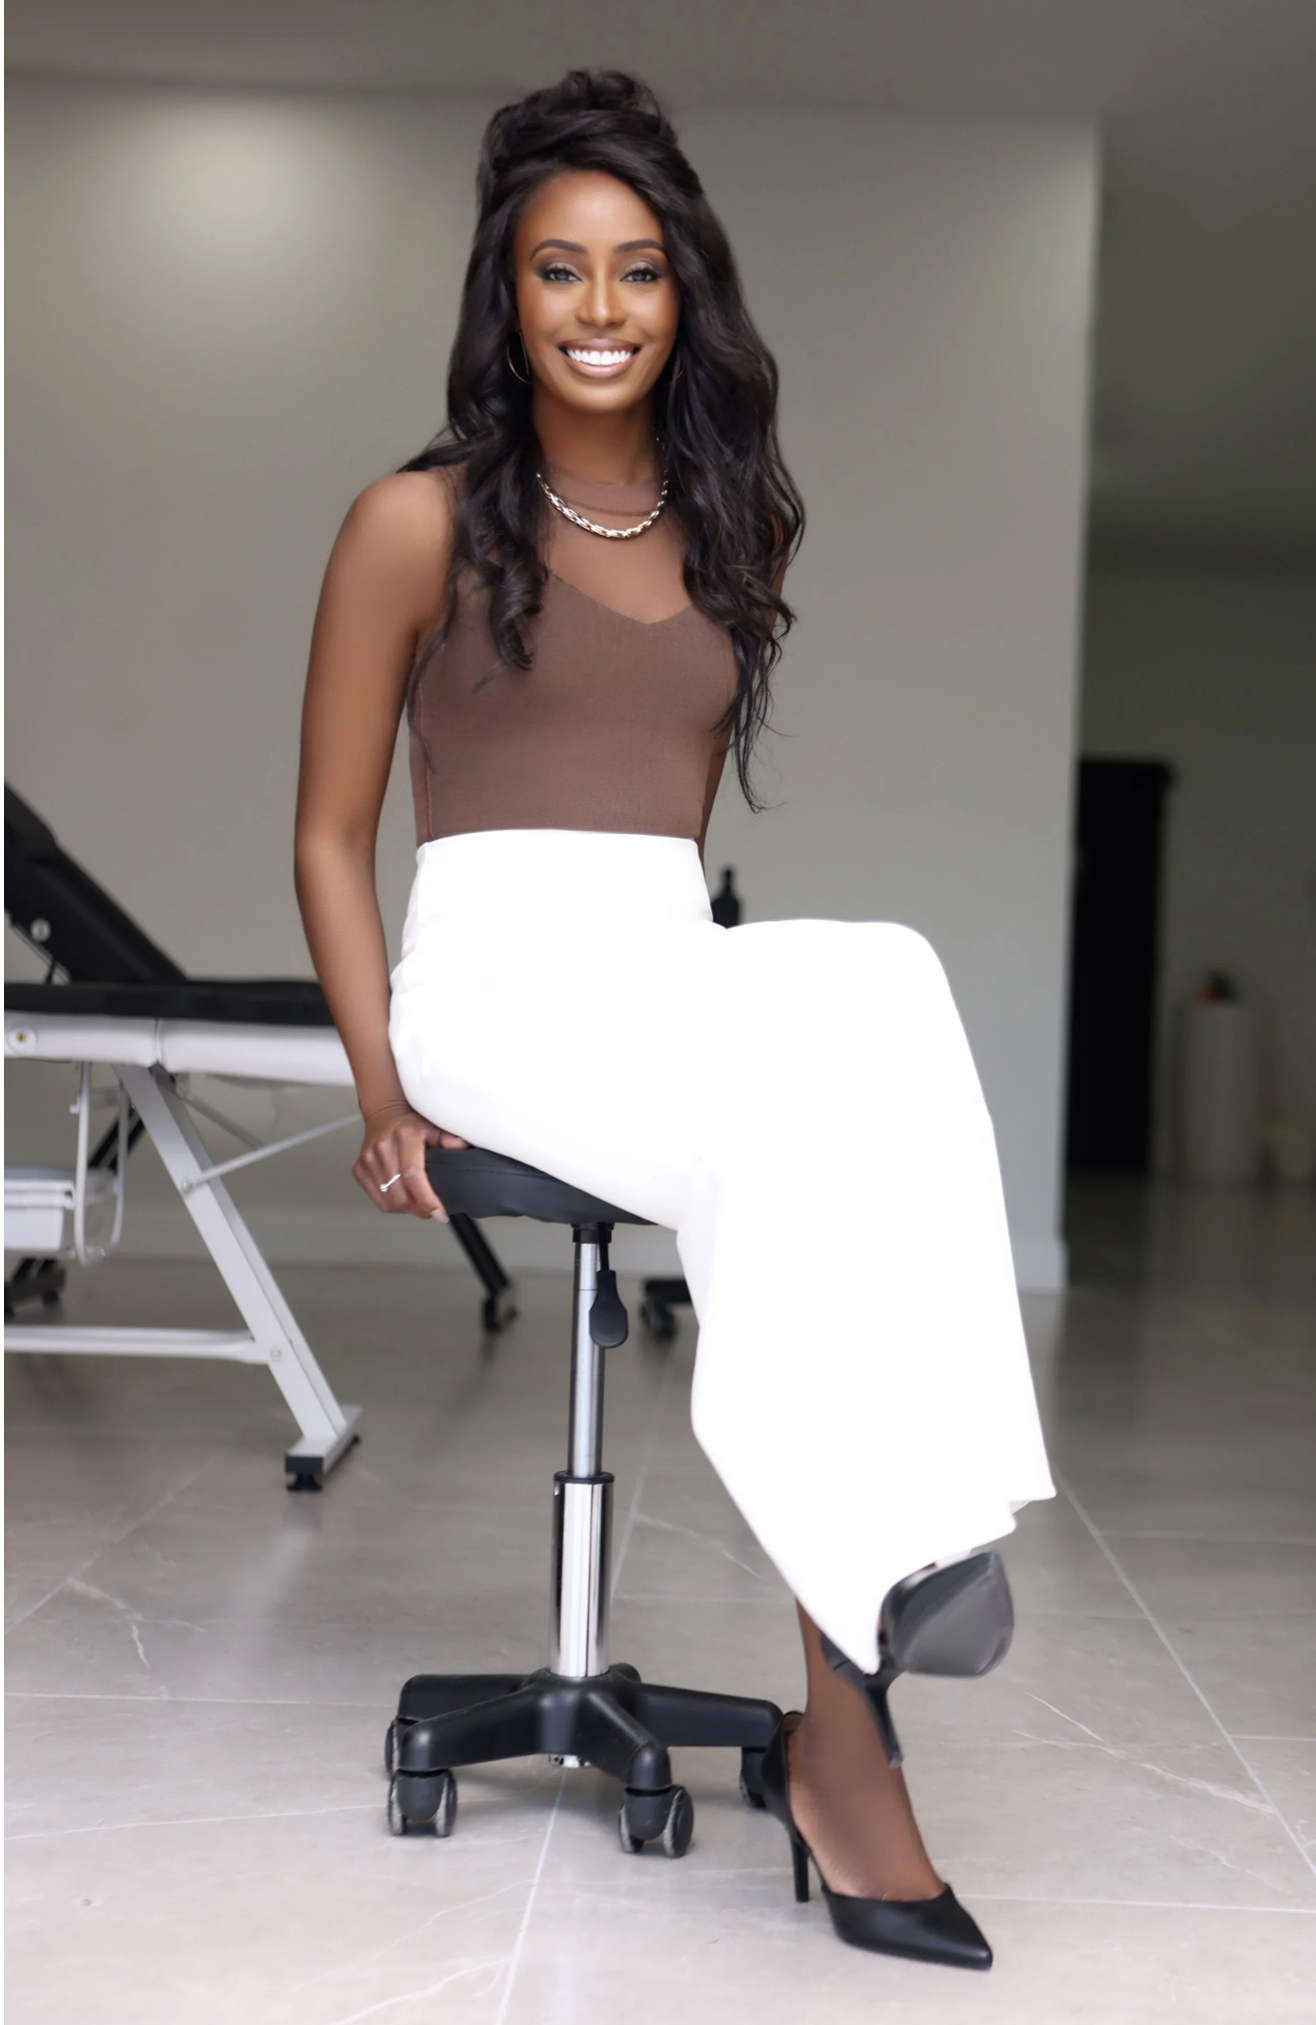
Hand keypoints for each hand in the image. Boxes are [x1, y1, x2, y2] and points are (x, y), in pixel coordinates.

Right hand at [354, 1101, 467, 1220]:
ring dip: (407, 1209)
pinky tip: (404, 1200)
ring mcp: (368, 1159)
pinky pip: (377, 1199)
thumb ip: (449, 1138)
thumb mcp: (434, 1127)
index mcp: (405, 1135)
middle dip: (421, 1209)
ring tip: (420, 1205)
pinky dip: (393, 1205)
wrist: (384, 1115)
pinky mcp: (359, 1170)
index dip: (427, 1199)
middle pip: (401, 1193)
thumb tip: (463, 1146)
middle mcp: (383, 1147)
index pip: (413, 1174)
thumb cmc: (411, 1124)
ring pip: (390, 1200)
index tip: (439, 1213)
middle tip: (434, 1211)